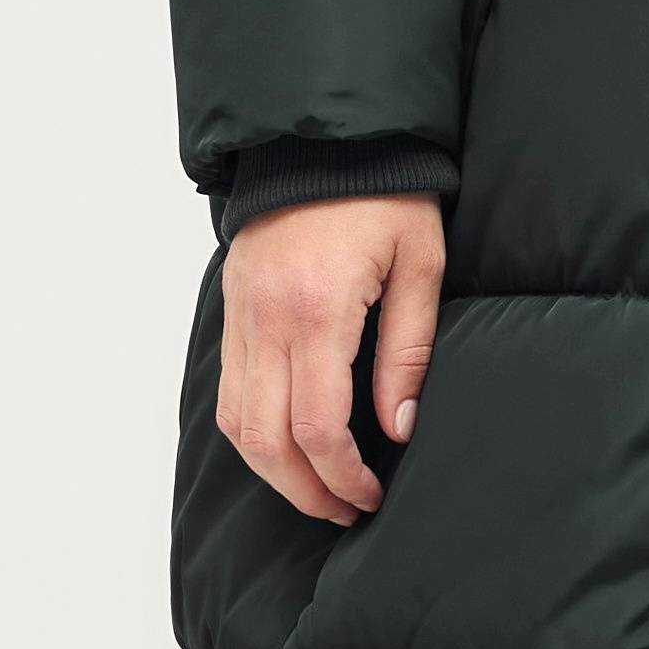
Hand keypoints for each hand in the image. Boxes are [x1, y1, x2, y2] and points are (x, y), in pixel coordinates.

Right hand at [217, 193, 443, 527]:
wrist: (321, 138)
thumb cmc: (383, 193)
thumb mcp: (420, 265)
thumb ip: (407, 352)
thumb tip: (397, 429)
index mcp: (316, 309)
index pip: (315, 425)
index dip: (342, 475)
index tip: (371, 494)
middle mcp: (265, 319)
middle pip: (265, 440)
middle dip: (305, 489)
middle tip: (345, 509)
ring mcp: (240, 315)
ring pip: (235, 422)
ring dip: (273, 469)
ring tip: (317, 488)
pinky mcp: (231, 309)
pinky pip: (228, 390)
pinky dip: (251, 431)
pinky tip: (286, 444)